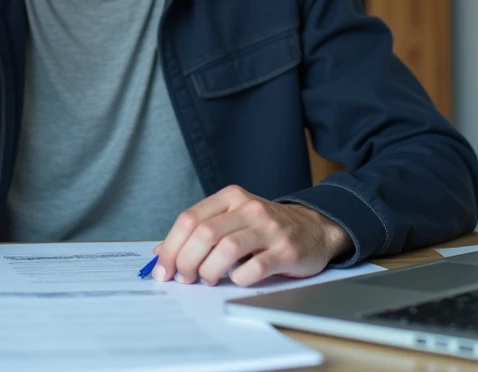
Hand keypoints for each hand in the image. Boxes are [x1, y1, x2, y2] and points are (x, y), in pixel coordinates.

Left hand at [151, 185, 352, 287]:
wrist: (314, 228)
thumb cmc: (266, 228)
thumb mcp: (232, 219)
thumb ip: (199, 230)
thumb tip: (162, 252)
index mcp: (231, 197)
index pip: (190, 219)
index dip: (172, 246)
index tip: (163, 269)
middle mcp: (249, 208)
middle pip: (205, 234)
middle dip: (186, 261)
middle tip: (184, 279)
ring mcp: (269, 228)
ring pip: (227, 249)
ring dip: (209, 271)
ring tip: (207, 280)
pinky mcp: (286, 251)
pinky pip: (255, 268)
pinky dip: (238, 279)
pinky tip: (236, 280)